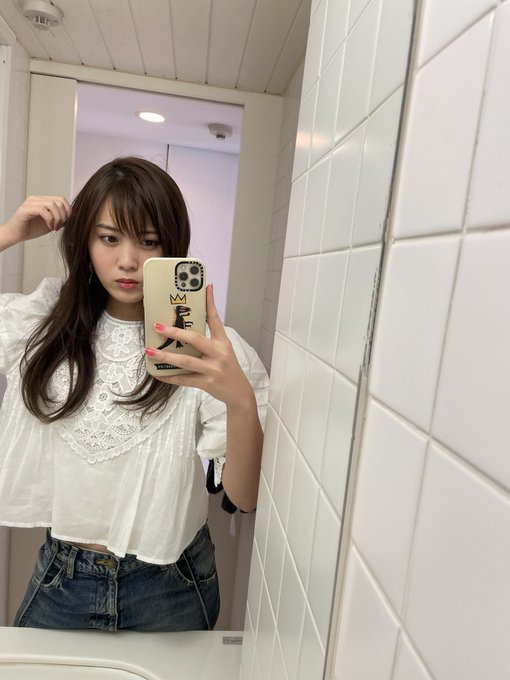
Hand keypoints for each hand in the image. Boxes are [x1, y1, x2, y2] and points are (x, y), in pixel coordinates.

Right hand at [2, 195, 70, 245]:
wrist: (15, 235)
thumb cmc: (31, 229)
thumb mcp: (50, 223)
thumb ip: (60, 219)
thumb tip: (72, 218)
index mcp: (43, 200)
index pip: (61, 199)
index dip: (68, 211)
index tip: (66, 223)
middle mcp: (37, 199)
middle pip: (59, 201)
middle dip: (64, 216)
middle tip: (60, 226)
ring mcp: (31, 202)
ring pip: (52, 204)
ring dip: (57, 218)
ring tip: (54, 227)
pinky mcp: (26, 209)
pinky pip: (43, 210)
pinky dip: (50, 220)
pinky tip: (49, 227)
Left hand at [145, 284, 254, 408]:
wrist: (239, 392)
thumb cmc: (228, 368)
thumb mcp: (224, 350)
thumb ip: (209, 339)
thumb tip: (187, 328)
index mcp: (223, 342)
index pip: (216, 319)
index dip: (210, 303)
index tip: (205, 287)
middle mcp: (219, 353)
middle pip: (195, 339)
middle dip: (175, 332)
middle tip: (157, 326)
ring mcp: (213, 369)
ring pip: (186, 361)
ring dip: (165, 355)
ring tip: (150, 351)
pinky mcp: (207, 383)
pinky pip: (184, 379)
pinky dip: (170, 377)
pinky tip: (157, 373)